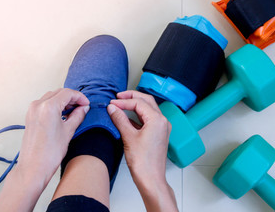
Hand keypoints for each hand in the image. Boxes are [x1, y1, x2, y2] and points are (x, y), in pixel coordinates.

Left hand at [0, 88, 88, 211]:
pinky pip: (44, 104)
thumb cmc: (49, 153)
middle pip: (59, 93)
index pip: (67, 93)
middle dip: (72, 98)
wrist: (33, 167)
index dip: (80, 97)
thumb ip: (77, 116)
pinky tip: (63, 114)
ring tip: (74, 111)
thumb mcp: (68, 131)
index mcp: (48, 107)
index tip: (86, 103)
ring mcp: (32, 110)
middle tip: (82, 107)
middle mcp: (38, 105)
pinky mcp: (30, 116)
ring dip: (63, 101)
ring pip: (51, 97)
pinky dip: (55, 105)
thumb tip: (83, 108)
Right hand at [107, 90, 177, 211]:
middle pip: (146, 101)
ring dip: (135, 105)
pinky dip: (137, 115)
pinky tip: (127, 117)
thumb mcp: (128, 137)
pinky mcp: (158, 134)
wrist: (151, 179)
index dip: (123, 101)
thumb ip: (120, 119)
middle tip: (118, 97)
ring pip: (148, 109)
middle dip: (132, 97)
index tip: (112, 104)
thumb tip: (112, 108)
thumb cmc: (143, 162)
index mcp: (157, 120)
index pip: (138, 103)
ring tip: (121, 104)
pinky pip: (148, 118)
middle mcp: (162, 121)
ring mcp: (161, 127)